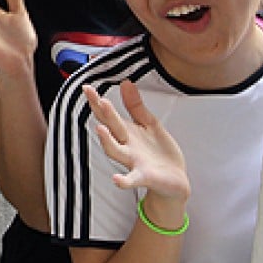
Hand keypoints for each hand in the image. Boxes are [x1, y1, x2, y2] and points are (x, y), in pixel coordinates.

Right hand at [82, 81, 189, 200]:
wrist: (175, 180)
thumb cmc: (159, 152)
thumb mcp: (149, 124)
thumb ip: (135, 106)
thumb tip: (125, 82)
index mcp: (127, 132)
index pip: (108, 115)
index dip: (98, 101)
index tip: (87, 87)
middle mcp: (126, 145)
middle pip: (110, 127)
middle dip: (102, 113)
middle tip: (95, 98)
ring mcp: (133, 161)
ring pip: (115, 151)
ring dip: (107, 141)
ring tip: (100, 129)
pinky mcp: (144, 176)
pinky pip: (131, 180)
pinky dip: (123, 181)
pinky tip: (117, 179)